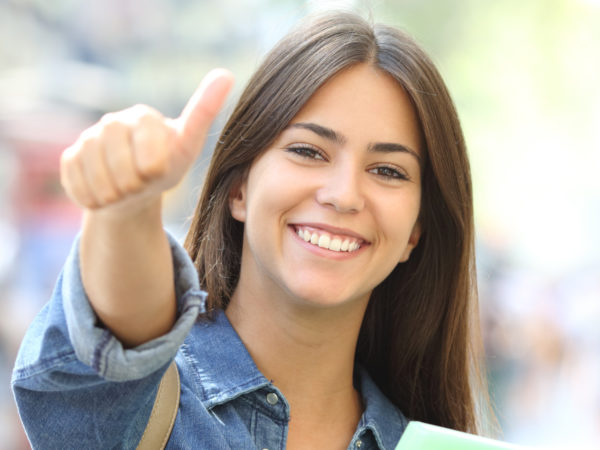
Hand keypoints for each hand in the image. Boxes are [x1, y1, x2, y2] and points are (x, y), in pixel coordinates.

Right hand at [60, 68, 233, 214]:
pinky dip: (95, 199)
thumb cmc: (167, 166)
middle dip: (134, 184)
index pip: (149, 154)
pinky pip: (79, 188)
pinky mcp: (69, 158)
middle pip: (121, 167)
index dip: (153, 170)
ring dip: (115, 195)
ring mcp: (87, 139)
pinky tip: (106, 193)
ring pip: (98, 180)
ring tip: (126, 189)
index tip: (158, 171)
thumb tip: (225, 73)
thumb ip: (203, 113)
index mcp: (143, 117)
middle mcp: (112, 122)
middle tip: (142, 184)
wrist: (135, 190)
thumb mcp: (188, 146)